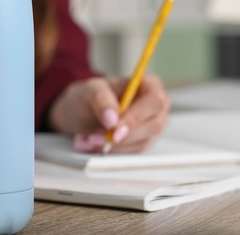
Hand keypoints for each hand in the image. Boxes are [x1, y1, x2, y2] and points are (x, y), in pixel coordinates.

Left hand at [47, 75, 169, 152]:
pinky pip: (132, 153)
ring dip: (113, 146)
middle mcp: (156, 107)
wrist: (83, 112)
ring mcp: (152, 127)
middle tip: (95, 138)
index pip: (154, 101)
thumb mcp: (91, 90)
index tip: (114, 129)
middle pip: (153, 125)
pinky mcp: (142, 143)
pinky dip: (111, 151)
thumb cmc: (92, 95)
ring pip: (142, 142)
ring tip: (88, 139)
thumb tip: (113, 119)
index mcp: (150, 85)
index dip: (136, 117)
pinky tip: (94, 145)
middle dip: (123, 136)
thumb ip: (102, 100)